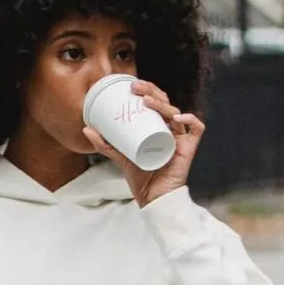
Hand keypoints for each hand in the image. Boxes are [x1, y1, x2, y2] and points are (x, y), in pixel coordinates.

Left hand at [84, 79, 204, 208]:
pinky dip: (190, 119)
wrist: (153, 198)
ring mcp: (180, 138)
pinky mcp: (189, 148)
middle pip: (165, 102)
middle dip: (152, 91)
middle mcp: (170, 129)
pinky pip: (196, 129)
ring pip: (176, 113)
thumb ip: (105, 144)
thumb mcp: (120, 156)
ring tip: (148, 101)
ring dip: (163, 104)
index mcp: (156, 126)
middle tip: (136, 88)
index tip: (131, 86)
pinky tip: (177, 117)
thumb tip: (86, 128)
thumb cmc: (141, 176)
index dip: (147, 89)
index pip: (155, 101)